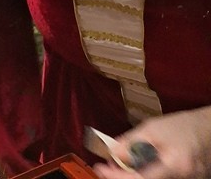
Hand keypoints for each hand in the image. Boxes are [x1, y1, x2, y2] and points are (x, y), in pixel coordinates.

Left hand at [93, 107, 210, 178]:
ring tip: (119, 164)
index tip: (100, 169)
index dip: (118, 176)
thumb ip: (131, 142)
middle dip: (122, 177)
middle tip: (106, 168)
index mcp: (175, 165)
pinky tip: (135, 167)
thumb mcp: (152, 128)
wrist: (206, 130)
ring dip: (131, 175)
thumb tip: (111, 153)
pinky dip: (143, 174)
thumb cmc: (181, 126)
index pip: (141, 178)